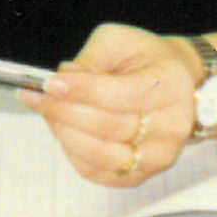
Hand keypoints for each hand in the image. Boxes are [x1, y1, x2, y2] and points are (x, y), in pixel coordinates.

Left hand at [28, 24, 199, 187]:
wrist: (178, 85)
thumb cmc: (146, 59)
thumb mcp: (120, 41)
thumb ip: (91, 59)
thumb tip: (61, 81)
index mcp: (170, 85)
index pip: (119, 94)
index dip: (80, 90)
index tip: (49, 83)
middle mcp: (171, 126)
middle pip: (107, 127)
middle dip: (64, 111)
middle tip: (38, 97)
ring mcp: (159, 156)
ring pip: (101, 155)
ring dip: (65, 134)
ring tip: (47, 113)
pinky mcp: (142, 175)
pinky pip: (98, 173)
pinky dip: (74, 153)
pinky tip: (64, 131)